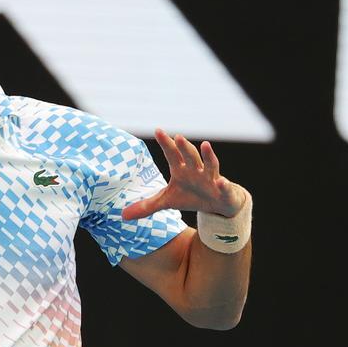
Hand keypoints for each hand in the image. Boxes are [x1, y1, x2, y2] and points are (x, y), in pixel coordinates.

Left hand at [122, 128, 247, 219]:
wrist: (217, 204)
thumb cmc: (191, 197)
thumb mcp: (167, 201)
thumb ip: (147, 206)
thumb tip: (123, 216)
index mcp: (182, 170)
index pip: (172, 154)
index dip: (166, 143)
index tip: (157, 130)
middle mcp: (197, 170)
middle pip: (190, 156)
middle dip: (184, 147)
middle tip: (177, 136)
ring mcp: (212, 179)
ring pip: (210, 165)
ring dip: (207, 156)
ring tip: (204, 144)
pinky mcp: (224, 190)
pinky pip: (224, 187)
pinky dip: (224, 185)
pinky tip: (221, 182)